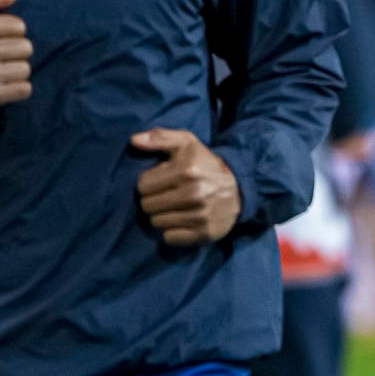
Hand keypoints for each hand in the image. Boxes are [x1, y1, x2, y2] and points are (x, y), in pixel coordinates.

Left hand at [132, 128, 240, 245]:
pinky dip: (173, 231)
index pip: (143, 185)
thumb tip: (134, 140)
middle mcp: (194, 194)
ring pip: (156, 222)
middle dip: (154, 200)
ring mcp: (200, 216)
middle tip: (168, 195)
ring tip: (176, 207)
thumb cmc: (205, 165)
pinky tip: (183, 220)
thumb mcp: (186, 143)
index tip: (164, 181)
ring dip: (163, 215)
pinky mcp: (204, 234)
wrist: (240, 189)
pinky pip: (169, 238)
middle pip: (147, 206)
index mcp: (187, 171)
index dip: (150, 182)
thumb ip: (159, 137)